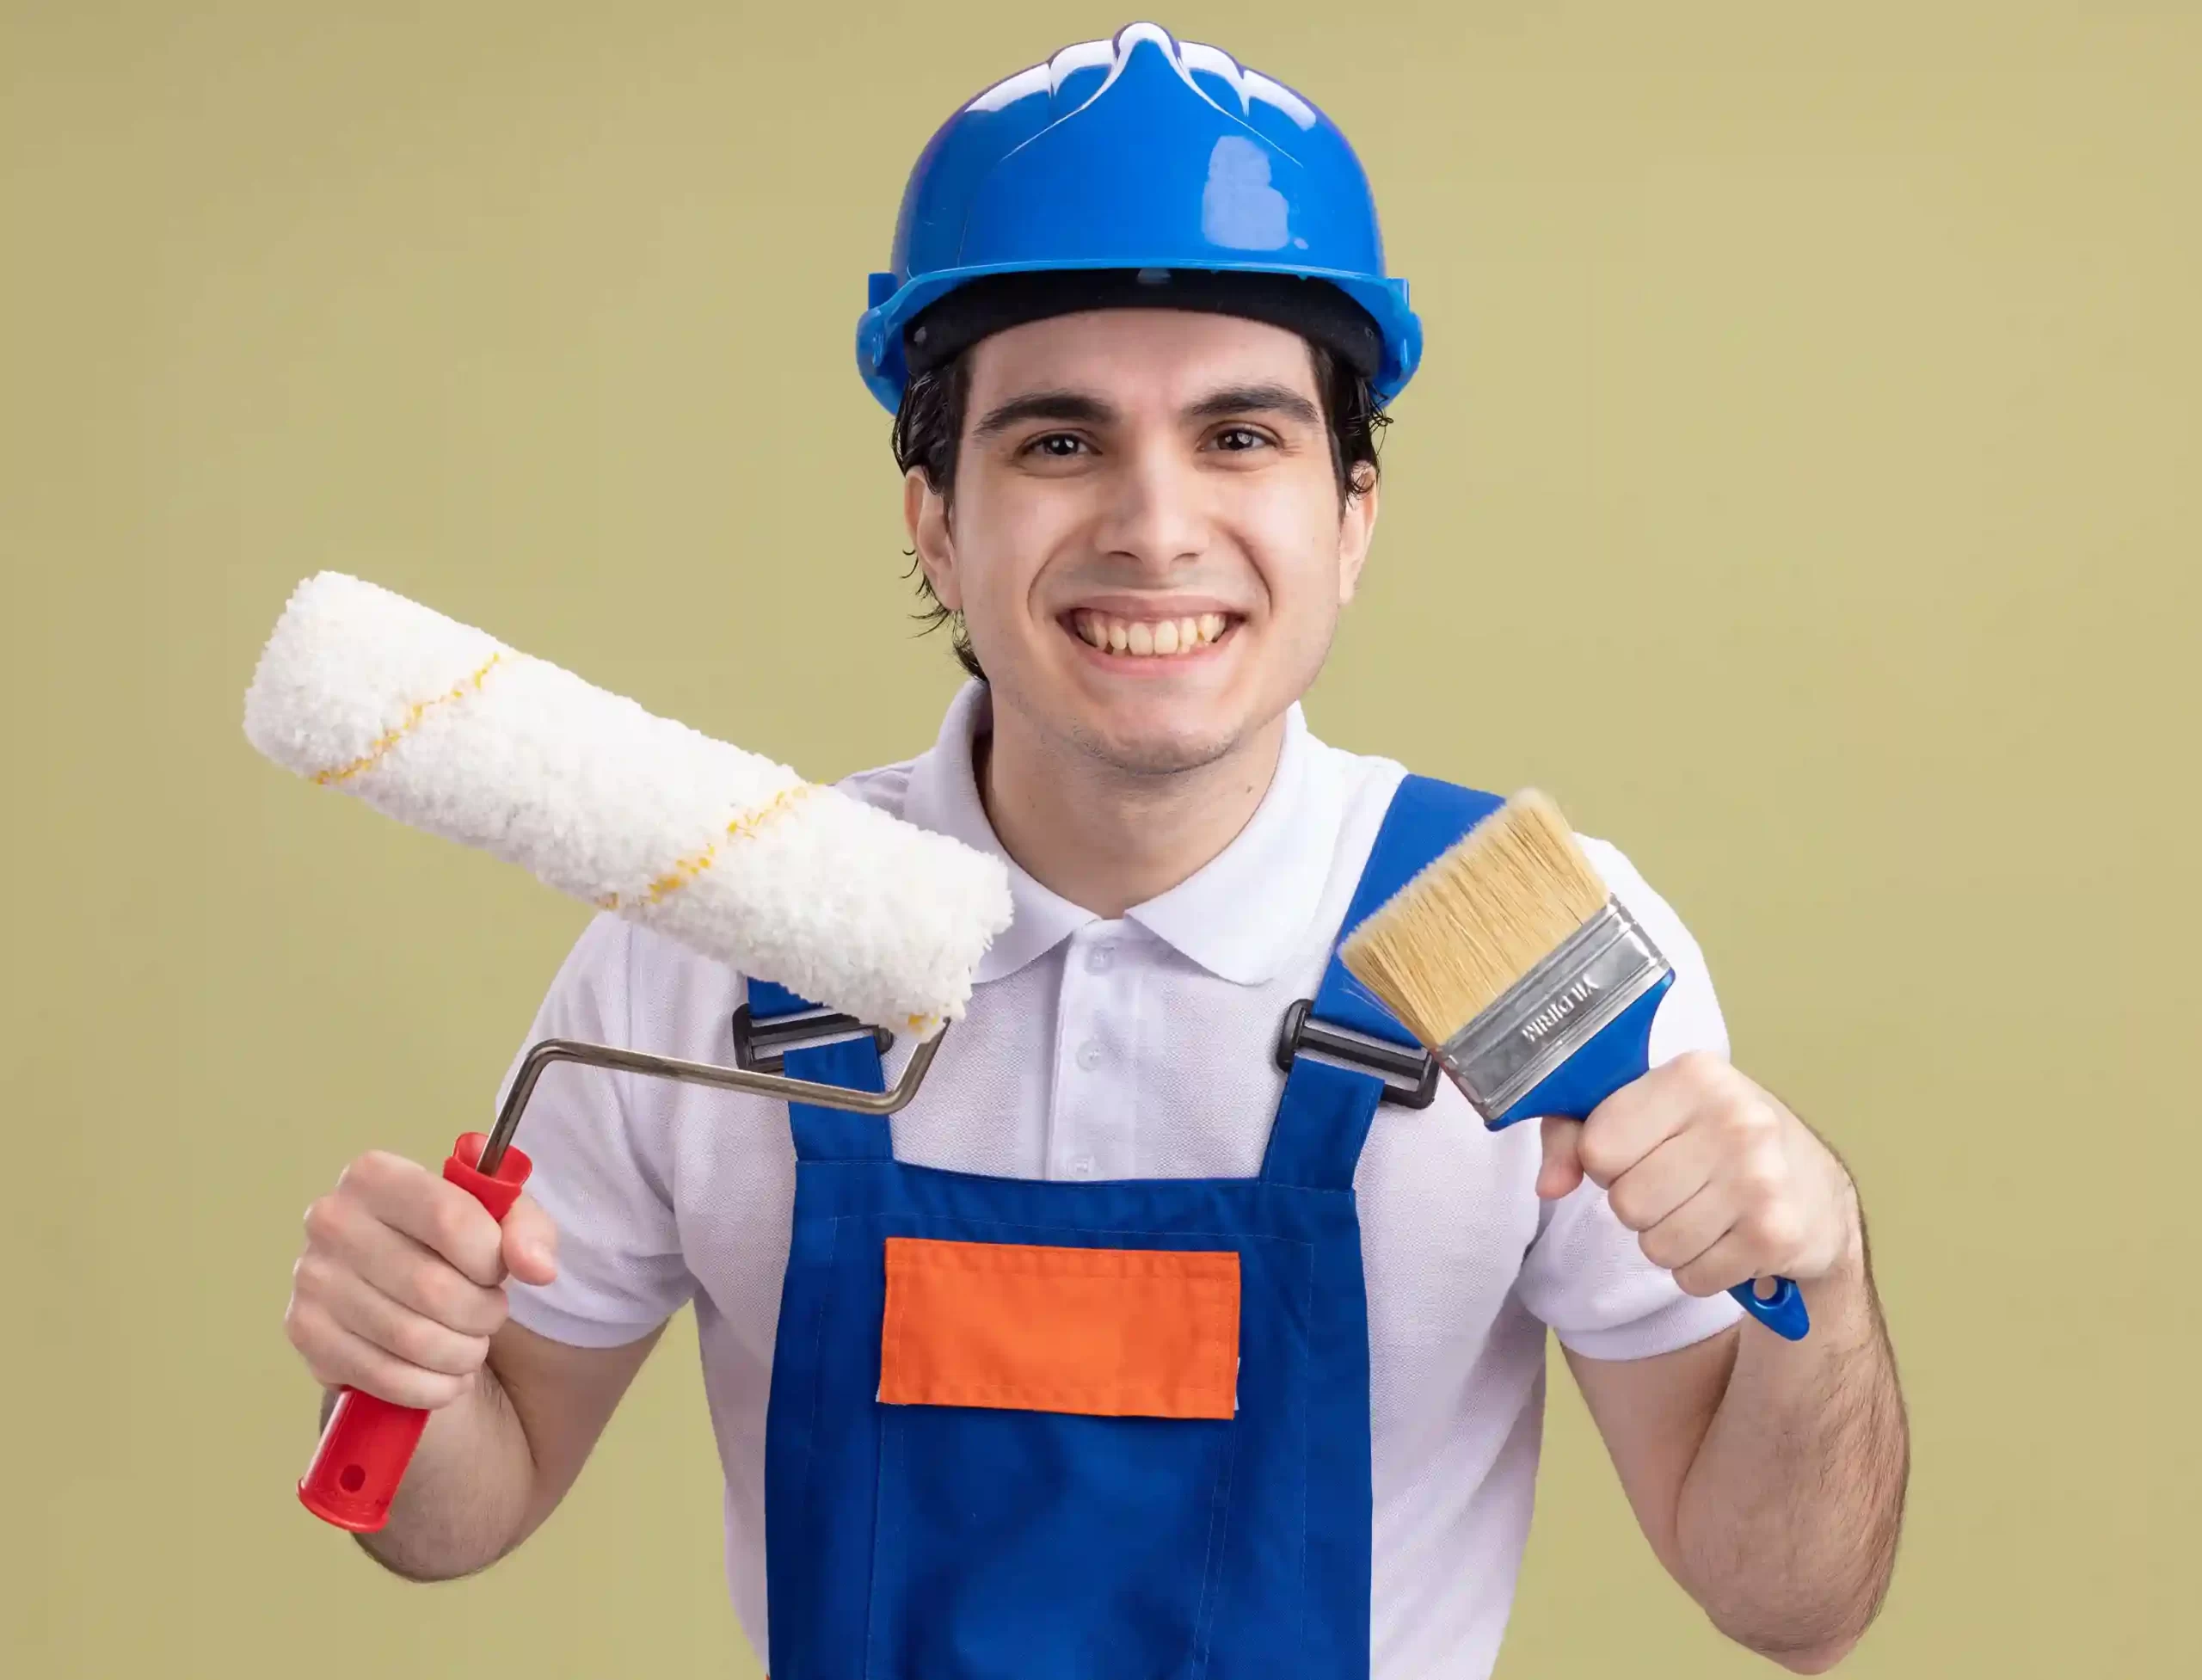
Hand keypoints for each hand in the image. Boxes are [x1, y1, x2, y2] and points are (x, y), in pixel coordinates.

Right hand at [285, 1150, 558, 1408]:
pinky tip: (445, 1375)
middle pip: (432, 1287)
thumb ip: (528, 1231)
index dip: (491, 1258)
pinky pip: (385, 1377)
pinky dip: (432, 1386)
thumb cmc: (452, 1245)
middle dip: (482, 1313)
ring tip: (469, 1343)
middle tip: (489, 1314)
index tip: (499, 1270)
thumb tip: (538, 1267)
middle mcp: (332, 1219)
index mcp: (375, 1174)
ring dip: (462, 1353)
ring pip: (412, 1338)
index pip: (450, 1218)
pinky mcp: (305, 1333)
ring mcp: (311, 1279)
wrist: (397, 1289)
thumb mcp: (500, 1221)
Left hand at [1535, 1052, 1857, 1296]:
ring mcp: (1760, 1179)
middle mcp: (1734, 1119)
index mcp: (1694, 1075)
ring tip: (1704, 1214)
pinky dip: (1700, 1272)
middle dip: (1640, 1207)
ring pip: (1655, 1245)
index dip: (1607, 1163)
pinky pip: (1692, 1278)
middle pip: (1625, 1201)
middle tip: (1679, 1189)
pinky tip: (1728, 1240)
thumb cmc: (1715, 1143)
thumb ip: (1576, 1135)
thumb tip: (1547, 1185)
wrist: (1818, 1191)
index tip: (1642, 1154)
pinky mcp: (1776, 1235)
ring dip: (1669, 1243)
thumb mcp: (1651, 1114)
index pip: (1598, 1146)